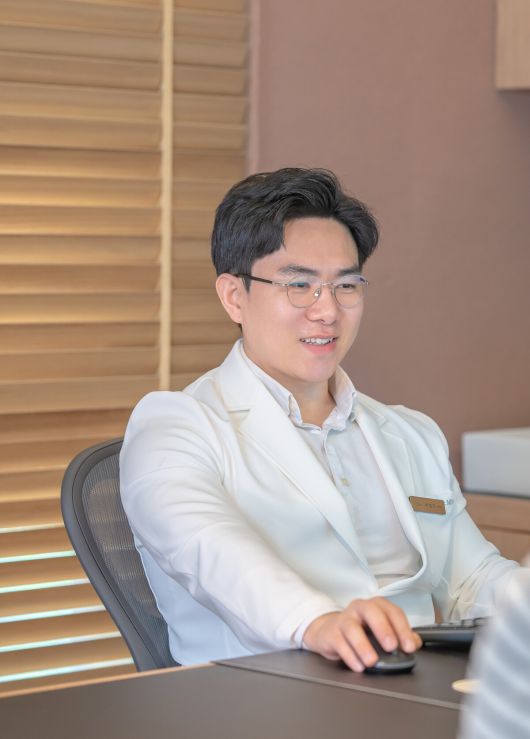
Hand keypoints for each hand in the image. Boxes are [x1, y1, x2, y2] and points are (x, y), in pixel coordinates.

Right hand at [302, 596, 421, 671]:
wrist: (330, 631)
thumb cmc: (361, 630)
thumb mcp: (381, 630)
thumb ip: (400, 635)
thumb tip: (414, 642)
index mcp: (376, 606)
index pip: (392, 611)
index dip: (402, 628)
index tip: (409, 646)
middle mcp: (360, 608)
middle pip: (371, 611)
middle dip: (383, 629)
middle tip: (391, 646)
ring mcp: (344, 619)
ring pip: (352, 627)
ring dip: (363, 645)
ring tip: (372, 661)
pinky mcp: (331, 632)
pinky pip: (339, 642)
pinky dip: (349, 655)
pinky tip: (358, 665)